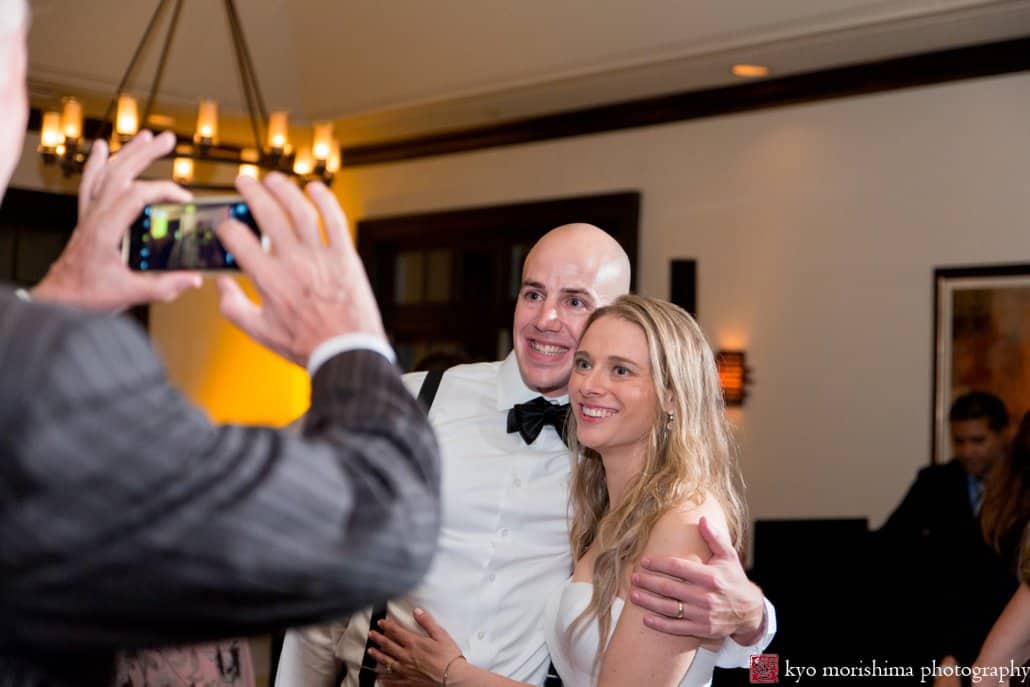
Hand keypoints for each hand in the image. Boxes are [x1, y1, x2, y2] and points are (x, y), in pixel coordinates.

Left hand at [32, 131, 201, 309]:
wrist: (59, 298)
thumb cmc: (86, 295)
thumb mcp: (129, 294)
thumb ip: (163, 286)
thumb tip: (193, 279)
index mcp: (105, 231)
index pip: (135, 196)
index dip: (163, 192)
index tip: (184, 200)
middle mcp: (95, 217)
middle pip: (120, 174)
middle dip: (144, 154)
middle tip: (166, 140)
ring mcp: (89, 215)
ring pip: (106, 174)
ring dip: (126, 153)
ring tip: (145, 137)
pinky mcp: (87, 218)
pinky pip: (89, 183)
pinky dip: (96, 163)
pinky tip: (102, 149)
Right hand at [215, 172, 386, 366]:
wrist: (347, 351)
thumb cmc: (306, 345)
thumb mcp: (260, 332)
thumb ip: (233, 308)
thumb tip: (221, 286)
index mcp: (269, 280)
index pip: (238, 239)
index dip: (227, 225)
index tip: (226, 223)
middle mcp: (293, 263)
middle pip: (268, 214)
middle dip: (252, 193)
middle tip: (244, 182)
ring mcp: (321, 257)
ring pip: (300, 210)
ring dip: (284, 189)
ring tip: (273, 180)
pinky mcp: (346, 256)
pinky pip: (335, 220)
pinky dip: (324, 200)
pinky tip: (314, 188)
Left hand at [368, 608, 464, 686]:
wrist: (453, 677)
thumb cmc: (449, 656)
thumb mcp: (440, 634)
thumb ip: (427, 622)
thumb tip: (417, 611)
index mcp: (414, 643)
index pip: (396, 632)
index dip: (387, 626)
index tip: (380, 622)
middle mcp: (406, 656)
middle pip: (388, 645)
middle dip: (378, 638)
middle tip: (370, 634)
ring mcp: (406, 670)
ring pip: (387, 662)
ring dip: (377, 655)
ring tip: (370, 651)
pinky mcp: (409, 681)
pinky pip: (393, 680)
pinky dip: (385, 679)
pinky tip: (380, 678)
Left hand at [630, 516, 765, 643]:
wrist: (749, 611)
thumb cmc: (734, 579)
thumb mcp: (728, 556)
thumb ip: (715, 538)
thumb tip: (702, 518)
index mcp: (710, 576)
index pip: (678, 568)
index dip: (658, 564)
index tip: (644, 561)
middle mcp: (705, 596)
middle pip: (668, 588)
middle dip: (648, 582)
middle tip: (633, 577)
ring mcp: (702, 615)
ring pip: (669, 608)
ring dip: (648, 602)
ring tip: (634, 595)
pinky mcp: (701, 629)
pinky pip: (676, 628)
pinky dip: (660, 624)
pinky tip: (646, 619)